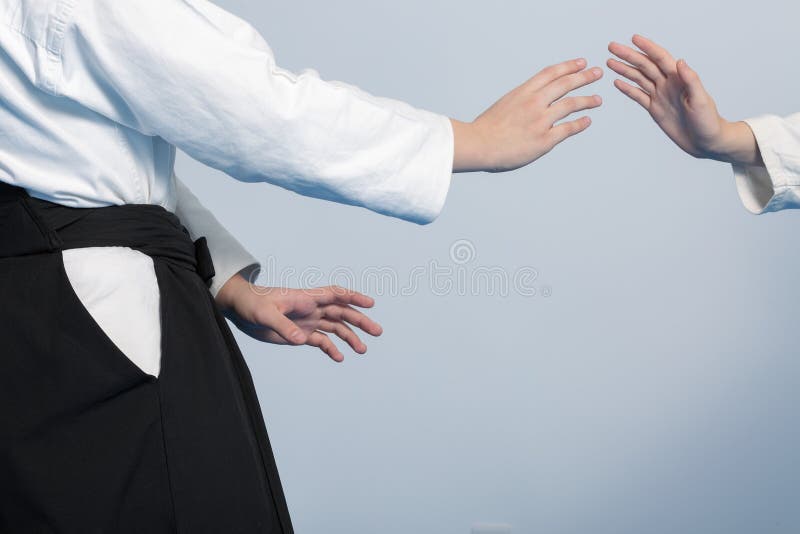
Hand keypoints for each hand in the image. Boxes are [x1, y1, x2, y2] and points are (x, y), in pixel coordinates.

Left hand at [216, 274, 382, 361]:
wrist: (241, 310)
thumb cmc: (252, 304)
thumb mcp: (265, 314)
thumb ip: (283, 326)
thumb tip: (300, 339)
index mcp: (306, 298)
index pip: (335, 294)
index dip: (353, 297)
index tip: (370, 304)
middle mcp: (311, 308)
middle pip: (341, 313)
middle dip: (360, 321)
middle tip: (377, 331)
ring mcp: (307, 321)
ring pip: (335, 328)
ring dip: (350, 337)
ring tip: (362, 350)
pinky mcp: (300, 334)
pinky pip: (321, 341)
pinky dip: (332, 349)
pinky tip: (340, 358)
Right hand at [451, 58, 603, 172]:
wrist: (479, 144)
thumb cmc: (486, 129)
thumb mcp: (504, 104)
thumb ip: (521, 100)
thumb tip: (536, 100)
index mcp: (523, 92)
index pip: (551, 73)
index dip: (568, 66)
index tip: (580, 63)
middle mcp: (534, 102)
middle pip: (565, 84)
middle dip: (583, 77)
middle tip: (596, 73)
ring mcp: (540, 120)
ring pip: (570, 104)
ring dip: (587, 100)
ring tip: (597, 99)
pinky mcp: (544, 139)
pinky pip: (567, 129)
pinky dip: (579, 124)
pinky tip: (587, 120)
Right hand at [607, 34, 760, 164]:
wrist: (706, 142)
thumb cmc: (708, 121)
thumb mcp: (701, 100)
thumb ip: (691, 80)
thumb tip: (680, 62)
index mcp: (679, 79)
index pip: (660, 58)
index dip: (647, 48)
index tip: (634, 39)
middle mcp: (668, 84)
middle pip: (645, 65)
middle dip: (628, 56)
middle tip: (612, 47)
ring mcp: (660, 95)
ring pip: (639, 78)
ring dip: (625, 69)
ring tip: (611, 62)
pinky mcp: (655, 109)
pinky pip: (638, 96)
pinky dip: (628, 88)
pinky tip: (618, 82)